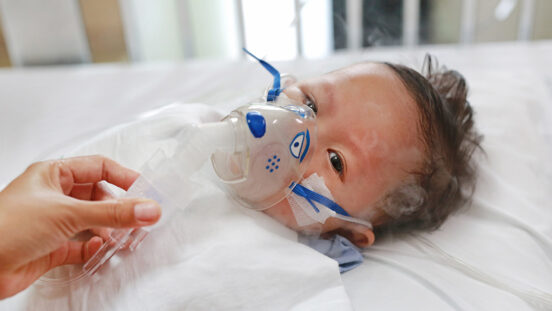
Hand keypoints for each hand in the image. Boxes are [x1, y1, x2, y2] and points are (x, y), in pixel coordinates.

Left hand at [0, 155, 160, 298]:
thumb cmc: (6, 228)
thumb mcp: (68, 213)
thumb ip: (113, 213)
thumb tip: (148, 209)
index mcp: (53, 175)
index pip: (99, 167)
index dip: (123, 177)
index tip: (144, 190)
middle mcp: (54, 196)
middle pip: (99, 196)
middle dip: (118, 208)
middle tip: (138, 217)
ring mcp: (53, 222)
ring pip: (93, 221)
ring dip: (109, 230)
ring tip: (122, 237)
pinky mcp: (52, 246)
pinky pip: (82, 244)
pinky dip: (93, 248)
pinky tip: (97, 250)